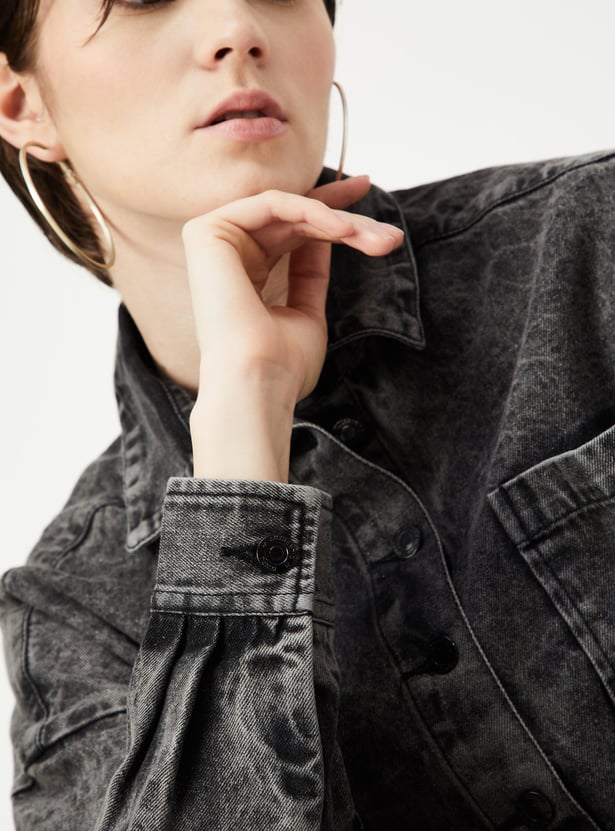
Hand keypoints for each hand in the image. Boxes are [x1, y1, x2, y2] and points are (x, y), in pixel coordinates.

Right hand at [182, 177, 403, 479]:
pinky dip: (313, 211)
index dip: (331, 213)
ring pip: (289, 209)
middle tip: (389, 235)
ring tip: (375, 241)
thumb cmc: (283, 365)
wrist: (259, 382)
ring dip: (339, 220)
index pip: (289, 231)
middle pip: (293, 217)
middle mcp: (224, 255)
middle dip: (347, 219)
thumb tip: (333, 232)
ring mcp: (212, 241)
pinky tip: (344, 230)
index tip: (371, 206)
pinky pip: (272, 204)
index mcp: (243, 274)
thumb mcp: (307, 312)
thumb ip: (310, 272)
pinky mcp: (208, 230)